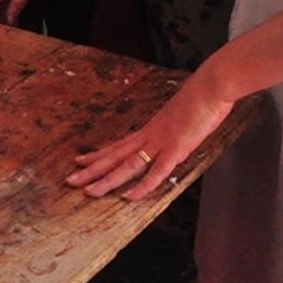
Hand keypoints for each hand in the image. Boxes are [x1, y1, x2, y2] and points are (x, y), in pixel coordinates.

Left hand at [66, 67, 234, 200]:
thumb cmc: (203, 99)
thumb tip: (176, 138)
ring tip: (89, 191)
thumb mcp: (183, 118)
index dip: (99, 155)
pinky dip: (142, 186)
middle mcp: (150, 135)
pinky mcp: (176, 149)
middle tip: (70, 180)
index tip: (80, 160)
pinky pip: (156, 172)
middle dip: (92, 170)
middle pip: (116, 156)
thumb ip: (176, 130)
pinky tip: (128, 197)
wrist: (212, 86)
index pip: (119, 145)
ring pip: (128, 166)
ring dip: (108, 180)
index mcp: (151, 129)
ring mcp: (161, 142)